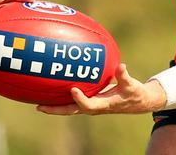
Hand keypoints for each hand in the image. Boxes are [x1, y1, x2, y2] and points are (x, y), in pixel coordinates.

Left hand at [37, 64, 165, 114]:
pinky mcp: (91, 101)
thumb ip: (124, 76)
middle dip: (55, 110)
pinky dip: (63, 98)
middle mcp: (94, 107)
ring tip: (38, 102)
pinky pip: (73, 102)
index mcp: (103, 104)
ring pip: (69, 108)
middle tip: (39, 107)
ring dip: (55, 106)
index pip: (88, 104)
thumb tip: (121, 66)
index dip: (80, 99)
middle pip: (71, 110)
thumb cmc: (134, 93)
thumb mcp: (132, 84)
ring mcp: (91, 105)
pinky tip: (54, 91)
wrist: (137, 103)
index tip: (73, 89)